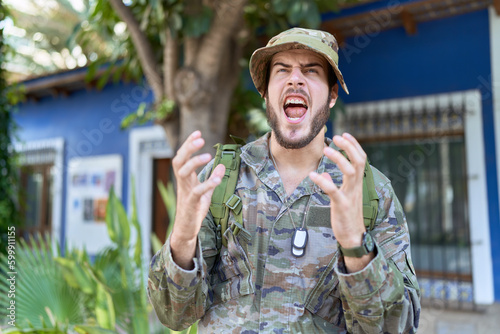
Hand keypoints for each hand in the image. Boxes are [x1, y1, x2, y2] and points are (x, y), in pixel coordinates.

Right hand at [170, 131, 224, 268]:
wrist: (186, 228)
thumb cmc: (194, 208)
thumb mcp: (206, 191)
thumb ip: (213, 178)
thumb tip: (222, 164)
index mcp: (185, 178)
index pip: (182, 156)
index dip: (188, 144)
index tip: (198, 132)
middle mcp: (183, 182)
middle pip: (179, 160)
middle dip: (188, 148)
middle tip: (200, 138)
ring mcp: (185, 192)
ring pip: (183, 172)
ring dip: (195, 162)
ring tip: (208, 155)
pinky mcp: (191, 203)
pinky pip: (197, 191)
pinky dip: (207, 183)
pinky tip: (218, 178)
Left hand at [310, 133, 372, 270]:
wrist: (353, 237)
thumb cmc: (347, 216)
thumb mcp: (342, 198)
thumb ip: (335, 185)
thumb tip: (325, 175)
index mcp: (357, 184)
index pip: (361, 159)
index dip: (354, 145)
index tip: (345, 134)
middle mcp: (356, 187)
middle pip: (359, 161)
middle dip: (349, 147)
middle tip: (337, 136)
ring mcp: (350, 196)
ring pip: (350, 172)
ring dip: (339, 159)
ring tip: (326, 150)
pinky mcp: (342, 206)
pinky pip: (334, 191)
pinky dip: (323, 182)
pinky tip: (313, 175)